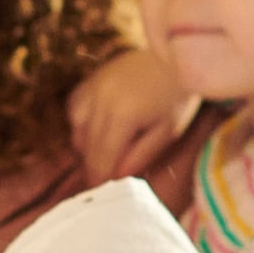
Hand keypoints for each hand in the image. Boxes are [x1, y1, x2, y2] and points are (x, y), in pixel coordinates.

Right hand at [66, 45, 205, 196]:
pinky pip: (76, 110)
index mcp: (122, 115)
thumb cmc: (177, 97)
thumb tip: (115, 178)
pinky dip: (82, 124)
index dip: (100, 181)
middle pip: (87, 148)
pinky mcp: (90, 79)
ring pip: (77, 130)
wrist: (174, 57)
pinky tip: (99, 129)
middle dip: (93, 168)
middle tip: (101, 183)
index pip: (101, 159)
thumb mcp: (167, 132)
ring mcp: (93, 86)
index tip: (101, 195)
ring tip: (106, 154)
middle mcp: (101, 99)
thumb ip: (139, 156)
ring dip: (88, 146)